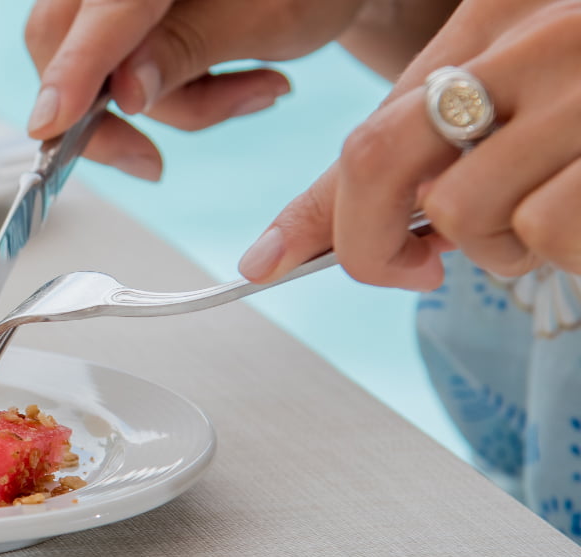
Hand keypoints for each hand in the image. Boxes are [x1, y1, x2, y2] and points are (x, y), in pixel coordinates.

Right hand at [24, 0, 366, 179]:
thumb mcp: (268, 19)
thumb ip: (185, 50)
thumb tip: (124, 93)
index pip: (102, 10)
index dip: (74, 68)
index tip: (54, 124)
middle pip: (62, 37)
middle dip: (105, 109)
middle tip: (150, 161)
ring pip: (87, 64)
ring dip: (163, 103)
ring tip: (253, 93)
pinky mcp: (118, 19)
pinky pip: (109, 67)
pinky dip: (166, 93)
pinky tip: (234, 84)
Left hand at [240, 0, 580, 289]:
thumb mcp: (513, 106)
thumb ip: (424, 152)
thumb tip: (307, 244)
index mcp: (494, 20)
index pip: (369, 129)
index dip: (316, 212)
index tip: (268, 262)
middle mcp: (534, 41)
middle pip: (379, 164)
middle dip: (375, 245)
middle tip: (417, 269)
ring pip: (466, 216)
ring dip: (505, 249)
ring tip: (555, 210)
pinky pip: (547, 235)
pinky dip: (567, 253)